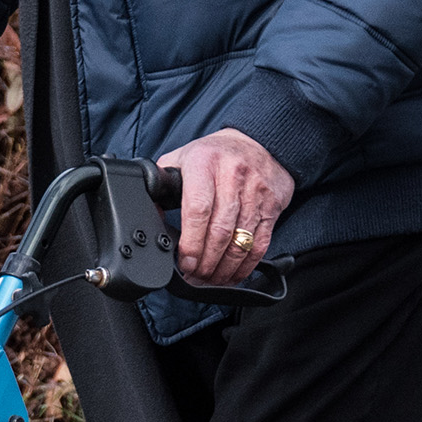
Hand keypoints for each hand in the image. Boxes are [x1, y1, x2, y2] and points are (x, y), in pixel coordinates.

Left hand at [159, 129, 293, 283]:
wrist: (258, 142)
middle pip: (219, 231)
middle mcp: (232, 177)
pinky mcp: (272, 207)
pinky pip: (260, 243)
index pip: (198, 209)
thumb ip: (162, 186)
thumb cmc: (214, 155)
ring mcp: (255, 193)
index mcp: (204, 164)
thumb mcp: (181, 159)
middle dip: (206, 262)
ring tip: (210, 279)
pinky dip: (246, 265)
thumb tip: (150, 217)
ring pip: (240, 241)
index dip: (191, 242)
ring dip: (224, 268)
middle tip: (195, 276)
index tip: (184, 261)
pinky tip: (233, 274)